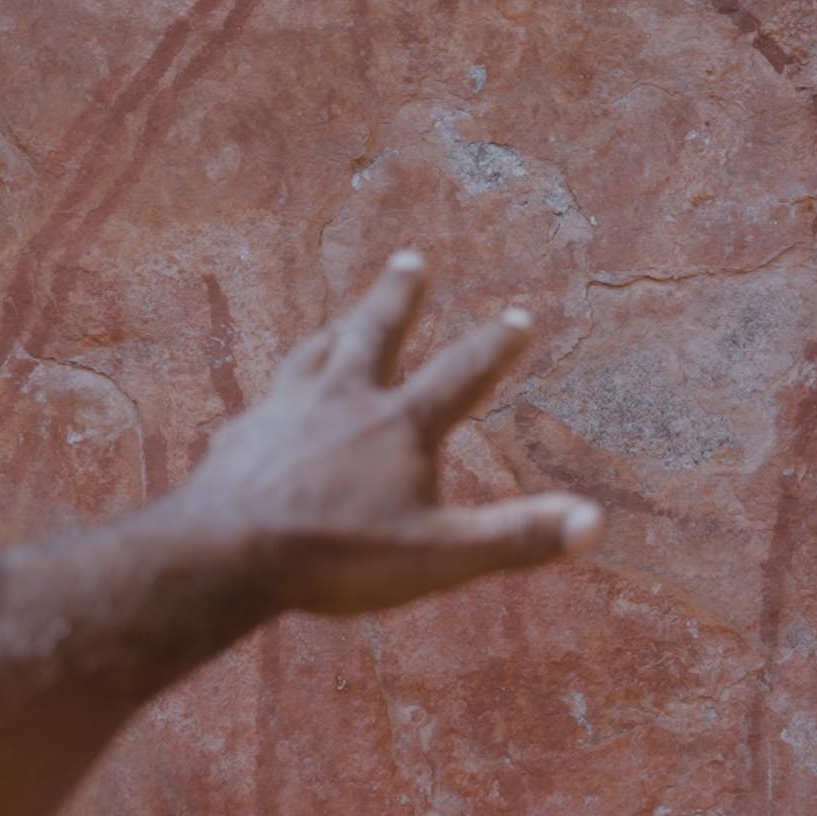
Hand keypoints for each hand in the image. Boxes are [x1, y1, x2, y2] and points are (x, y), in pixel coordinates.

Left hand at [163, 250, 603, 616]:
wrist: (221, 552)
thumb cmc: (335, 555)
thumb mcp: (439, 556)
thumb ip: (516, 539)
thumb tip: (595, 524)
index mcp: (398, 422)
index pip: (460, 373)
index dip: (495, 346)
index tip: (520, 316)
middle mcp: (342, 398)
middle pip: (375, 332)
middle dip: (398, 295)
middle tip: (411, 259)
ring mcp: (285, 411)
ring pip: (313, 354)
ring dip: (333, 333)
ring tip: (336, 322)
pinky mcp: (241, 437)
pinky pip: (263, 404)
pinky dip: (275, 396)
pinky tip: (266, 407)